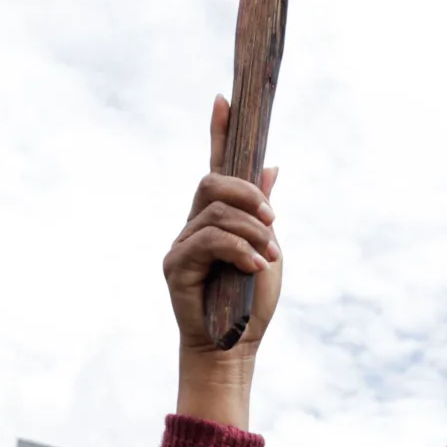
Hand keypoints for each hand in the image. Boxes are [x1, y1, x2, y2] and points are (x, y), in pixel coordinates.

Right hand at [165, 95, 281, 428]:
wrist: (234, 348)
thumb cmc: (249, 303)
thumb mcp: (266, 249)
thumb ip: (261, 212)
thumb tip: (271, 166)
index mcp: (216, 219)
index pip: (214, 167)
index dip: (218, 132)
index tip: (223, 98)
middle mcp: (193, 226)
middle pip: (213, 182)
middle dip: (246, 194)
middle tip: (272, 219)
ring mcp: (181, 244)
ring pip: (216, 213)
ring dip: (251, 232)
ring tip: (267, 258)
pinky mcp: (175, 266)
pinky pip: (207, 240)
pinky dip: (238, 249)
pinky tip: (256, 267)